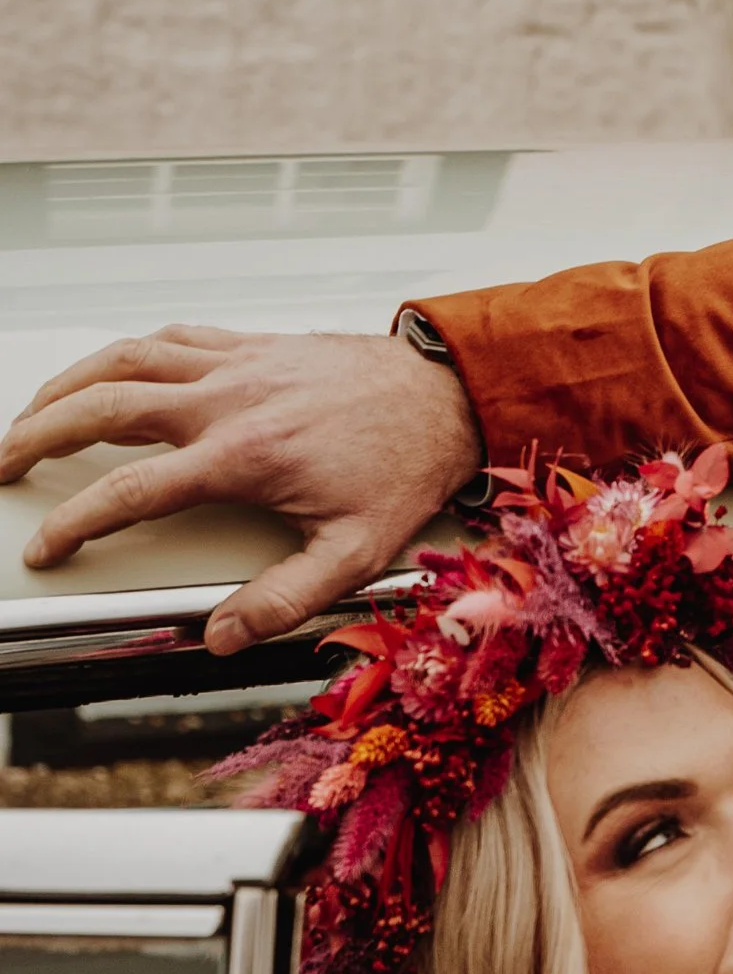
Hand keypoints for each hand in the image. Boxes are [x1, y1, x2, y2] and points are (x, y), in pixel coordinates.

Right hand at [0, 324, 484, 653]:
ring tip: (31, 414)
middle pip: (101, 407)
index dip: (76, 522)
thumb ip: (284, 600)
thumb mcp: (356, 553)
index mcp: (241, 456)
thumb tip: (224, 636)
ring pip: (122, 359)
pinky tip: (107, 372)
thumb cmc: (407, 465)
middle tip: (4, 464)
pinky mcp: (250, 344)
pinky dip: (124, 354)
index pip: (130, 490)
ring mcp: (235, 364)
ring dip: (65, 385)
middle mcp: (227, 399)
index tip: (49, 546)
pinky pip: (168, 338)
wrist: (447, 396)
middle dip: (37, 435)